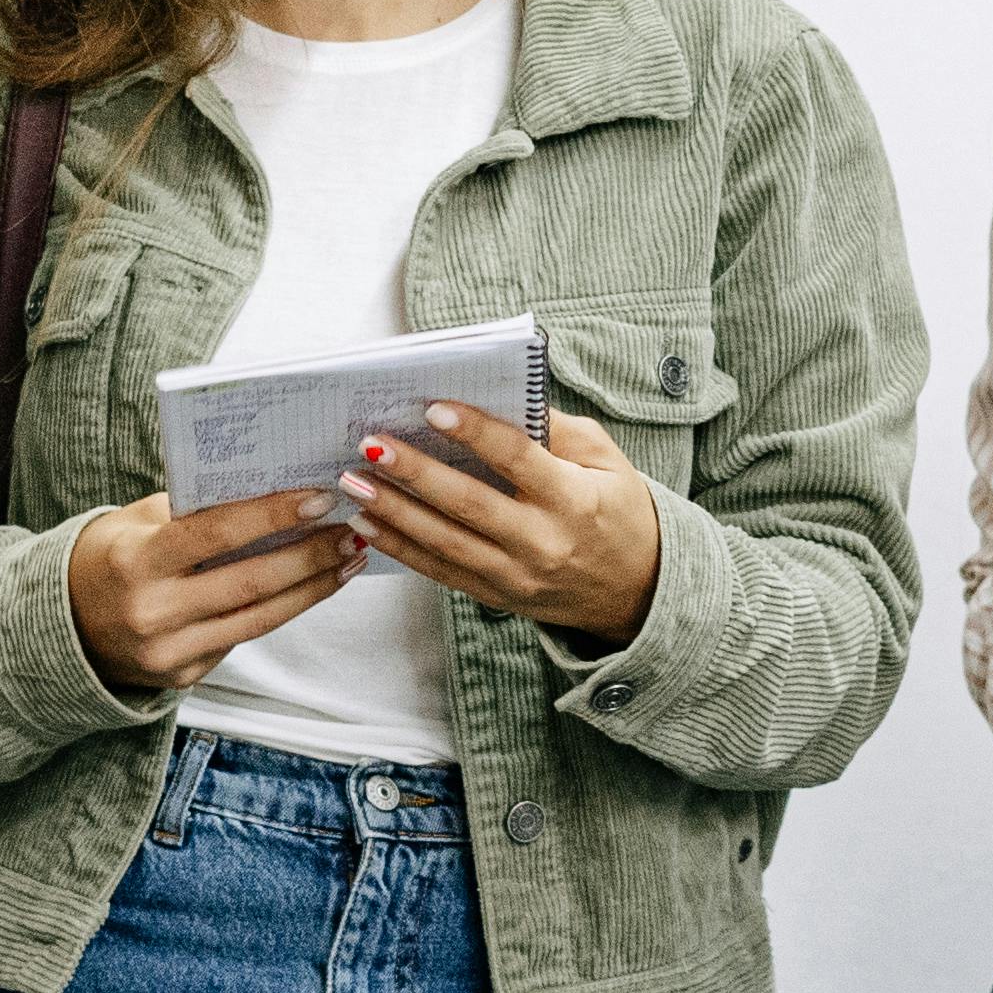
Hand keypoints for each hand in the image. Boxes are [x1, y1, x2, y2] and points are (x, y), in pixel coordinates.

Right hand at [68, 486, 354, 693]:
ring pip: (259, 618)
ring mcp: (169, 652)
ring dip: (312, 587)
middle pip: (250, 582)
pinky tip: (312, 588)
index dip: (272, 516)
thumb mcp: (134, 522)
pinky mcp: (183, 677)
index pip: (215, 534)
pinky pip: (243, 638)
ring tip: (348, 559)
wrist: (62, 628)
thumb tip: (267, 489)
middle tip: (352, 529)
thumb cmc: (107, 558)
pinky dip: (283, 610)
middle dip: (310, 555)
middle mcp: (153, 612)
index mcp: (136, 562)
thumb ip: (191, 511)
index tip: (319, 499)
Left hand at [340, 403, 663, 642]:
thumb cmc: (618, 509)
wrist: (638, 589)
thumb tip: (501, 396)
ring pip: (447, 544)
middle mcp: (544, 542)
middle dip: (416, 474)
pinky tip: (367, 524)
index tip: (433, 408)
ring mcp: (518, 576)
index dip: (476, 432)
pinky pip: (441, 572)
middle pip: (470, 505)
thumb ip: (557, 430)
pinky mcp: (498, 596)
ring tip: (354, 484)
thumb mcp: (606, 459)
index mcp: (574, 499)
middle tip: (371, 445)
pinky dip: (401, 548)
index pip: (519, 460)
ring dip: (394, 513)